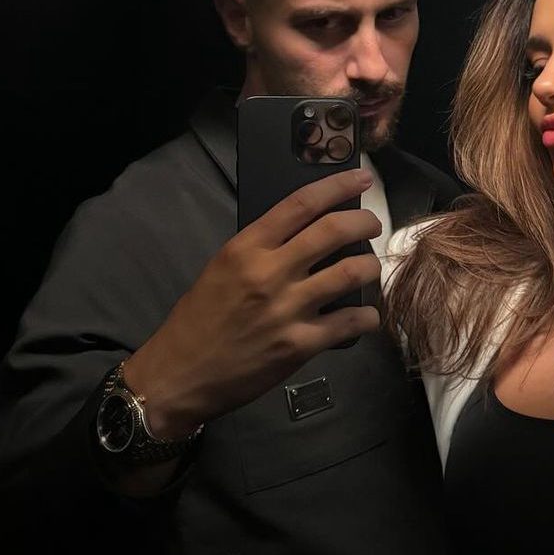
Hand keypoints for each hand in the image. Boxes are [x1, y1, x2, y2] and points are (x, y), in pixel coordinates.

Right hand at [125, 168, 381, 437]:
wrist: (180, 375)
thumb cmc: (198, 321)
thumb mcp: (221, 269)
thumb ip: (260, 250)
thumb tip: (304, 234)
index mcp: (246, 248)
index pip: (301, 203)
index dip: (337, 186)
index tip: (360, 179)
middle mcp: (269, 272)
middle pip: (334, 231)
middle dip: (365, 223)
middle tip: (373, 226)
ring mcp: (287, 309)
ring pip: (351, 273)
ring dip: (370, 267)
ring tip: (370, 268)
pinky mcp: (301, 344)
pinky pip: (351, 322)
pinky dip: (367, 317)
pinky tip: (365, 317)